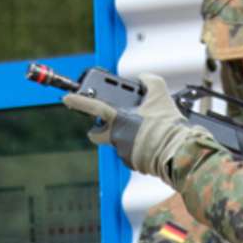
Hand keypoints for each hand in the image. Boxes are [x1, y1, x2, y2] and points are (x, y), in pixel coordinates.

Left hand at [59, 74, 199, 178]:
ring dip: (129, 136)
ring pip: (119, 142)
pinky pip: (131, 153)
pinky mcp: (132, 163)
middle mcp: (116, 136)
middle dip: (100, 129)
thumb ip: (149, 81)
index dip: (79, 101)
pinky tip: (152, 143)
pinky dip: (139, 148)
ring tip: (149, 131)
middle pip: (99, 133)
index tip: (67, 98)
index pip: (94, 106)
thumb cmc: (166, 125)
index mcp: (119, 118)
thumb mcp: (160, 94)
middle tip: (112, 124)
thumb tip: (143, 79)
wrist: (176, 151)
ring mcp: (122, 151)